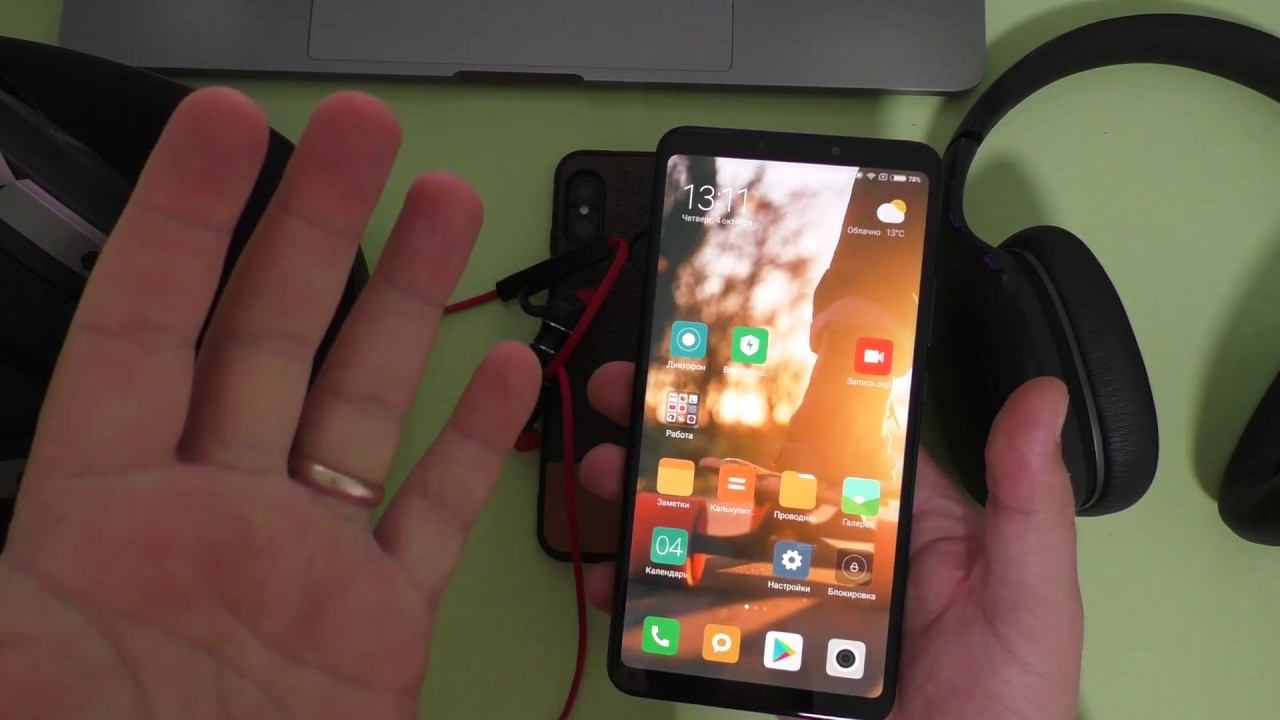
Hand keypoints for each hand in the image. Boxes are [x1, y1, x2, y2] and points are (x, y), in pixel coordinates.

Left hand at [0, 89, 539, 717]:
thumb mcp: (7, 680)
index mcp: (94, 521)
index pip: (143, 328)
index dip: (181, 220)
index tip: (224, 128)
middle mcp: (206, 521)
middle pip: (270, 339)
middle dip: (318, 225)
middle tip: (360, 136)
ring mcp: (300, 568)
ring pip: (364, 405)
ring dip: (407, 304)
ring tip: (444, 208)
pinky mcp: (378, 629)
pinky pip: (429, 516)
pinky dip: (471, 445)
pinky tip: (503, 375)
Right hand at [579, 363, 1082, 719]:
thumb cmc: (1014, 708)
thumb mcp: (1032, 598)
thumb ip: (1029, 503)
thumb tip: (1039, 398)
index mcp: (909, 525)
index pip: (840, 441)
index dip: (784, 392)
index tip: (732, 350)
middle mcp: (848, 554)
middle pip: (759, 480)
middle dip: (691, 435)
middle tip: (634, 392)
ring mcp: (801, 604)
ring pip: (719, 538)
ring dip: (658, 501)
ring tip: (608, 469)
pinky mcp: (767, 656)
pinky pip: (701, 615)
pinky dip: (651, 592)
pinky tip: (615, 574)